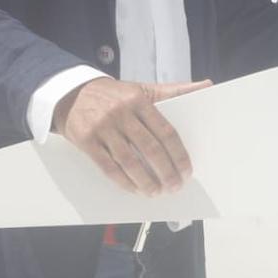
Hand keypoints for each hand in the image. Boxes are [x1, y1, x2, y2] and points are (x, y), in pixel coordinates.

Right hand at [53, 77, 208, 194]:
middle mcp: (121, 113)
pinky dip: (124, 181)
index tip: (186, 171)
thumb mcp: (142, 88)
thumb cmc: (113, 95)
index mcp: (138, 100)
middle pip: (150, 149)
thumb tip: (206, 85)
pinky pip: (108, 166)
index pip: (165, 131)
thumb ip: (173, 90)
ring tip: (156, 192)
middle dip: (166, 172)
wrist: (71, 93)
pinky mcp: (86, 141)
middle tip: (174, 187)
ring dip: (146, 181)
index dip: (178, 155)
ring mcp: (103, 128)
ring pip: (129, 161)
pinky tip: (134, 189)